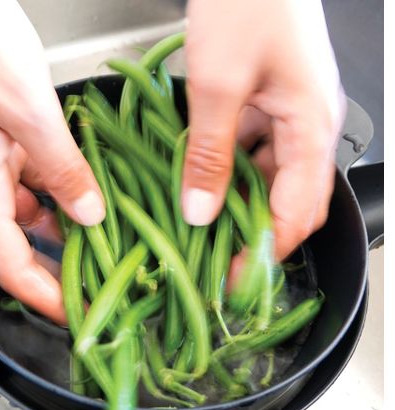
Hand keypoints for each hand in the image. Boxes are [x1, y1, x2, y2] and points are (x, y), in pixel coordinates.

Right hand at [0, 0, 105, 323]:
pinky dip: (64, 193)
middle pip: (21, 244)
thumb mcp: (27, 109)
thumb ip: (60, 166)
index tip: (75, 314)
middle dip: (58, 267)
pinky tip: (90, 194)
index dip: (41, 295)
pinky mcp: (8, 140)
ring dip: (66, 230)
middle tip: (99, 280)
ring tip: (104, 243)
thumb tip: (88, 212)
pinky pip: (37, 181)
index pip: (9, 262)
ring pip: (33, 213)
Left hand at [183, 0, 345, 260]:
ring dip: (236, 200)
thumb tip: (201, 210)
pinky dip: (228, 168)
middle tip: (214, 253)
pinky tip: (201, 175)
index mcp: (311, 128)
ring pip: (267, 178)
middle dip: (252, 231)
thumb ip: (210, 153)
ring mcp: (289, 115)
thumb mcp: (218, 84)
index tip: (235, 278)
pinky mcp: (269, 103)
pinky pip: (252, 150)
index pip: (298, 213)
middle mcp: (308, 127)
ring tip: (201, 220)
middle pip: (287, 200)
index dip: (266, 252)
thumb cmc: (246, 0)